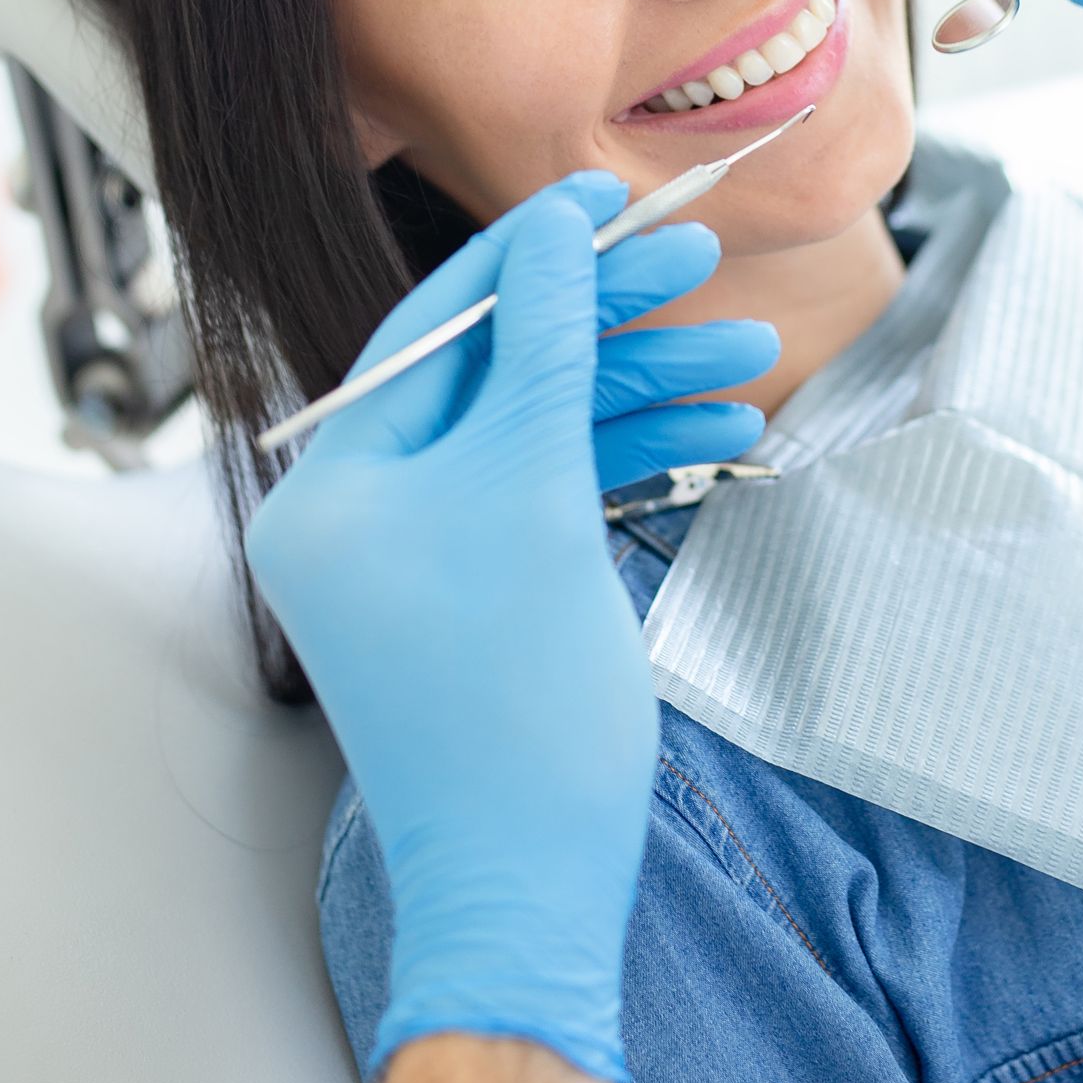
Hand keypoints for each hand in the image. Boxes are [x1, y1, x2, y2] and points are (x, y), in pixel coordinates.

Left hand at [247, 176, 779, 1082]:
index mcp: (333, 481)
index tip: (610, 198)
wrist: (529, 884)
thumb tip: (553, 232)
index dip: (529, 252)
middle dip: (606, 322)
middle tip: (701, 268)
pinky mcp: (478, 596)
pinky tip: (714, 433)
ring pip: (534, 433)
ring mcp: (419, 558)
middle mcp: (360, 512)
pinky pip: (545, 498)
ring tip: (749, 356)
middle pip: (493, 371)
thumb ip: (545, 348)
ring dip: (637, 392)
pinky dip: (623, 464)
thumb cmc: (513, 704)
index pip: (433, 323)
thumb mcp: (536, 491)